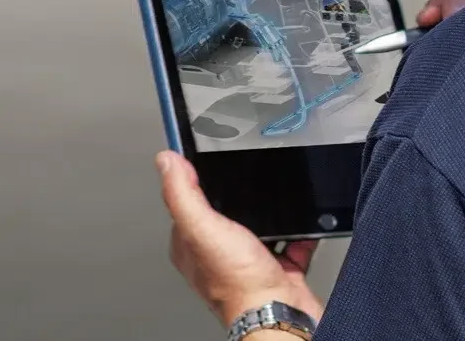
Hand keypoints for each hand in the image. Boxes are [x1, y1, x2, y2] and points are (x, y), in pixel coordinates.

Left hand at [157, 151, 323, 328]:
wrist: (280, 312)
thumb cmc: (240, 283)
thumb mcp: (205, 229)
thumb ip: (184, 195)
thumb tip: (166, 160)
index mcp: (192, 244)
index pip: (186, 200)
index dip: (192, 175)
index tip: (198, 152)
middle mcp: (217, 253)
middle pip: (223, 208)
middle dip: (236, 190)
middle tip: (244, 171)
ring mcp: (248, 258)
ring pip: (256, 220)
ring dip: (269, 208)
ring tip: (274, 195)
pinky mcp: (276, 262)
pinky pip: (288, 235)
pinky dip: (296, 227)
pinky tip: (298, 219)